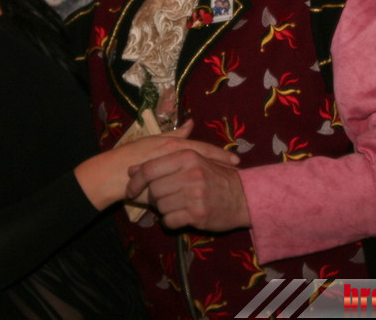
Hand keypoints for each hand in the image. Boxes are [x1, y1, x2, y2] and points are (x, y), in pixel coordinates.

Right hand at [75, 120, 238, 209]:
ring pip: (194, 173)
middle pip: (203, 160)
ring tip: (227, 184)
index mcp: (171, 144)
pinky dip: (194, 193)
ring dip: (211, 178)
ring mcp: (167, 170)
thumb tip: (190, 124)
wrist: (112, 174)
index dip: (218, 154)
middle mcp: (172, 155)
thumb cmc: (132, 157)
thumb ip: (173, 135)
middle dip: (220, 166)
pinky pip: (183, 189)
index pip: (201, 149)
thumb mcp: (153, 143)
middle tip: (238, 172)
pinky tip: (205, 197)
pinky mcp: (162, 185)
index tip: (236, 160)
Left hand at [125, 148, 250, 231]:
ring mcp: (195, 195)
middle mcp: (191, 173)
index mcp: (187, 155)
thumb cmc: (216, 177)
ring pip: (160, 206)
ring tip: (178, 205)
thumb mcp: (194, 159)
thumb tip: (131, 168)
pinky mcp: (198, 214)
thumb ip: (163, 161)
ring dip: (164, 208)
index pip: (149, 168)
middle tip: (167, 197)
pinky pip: (169, 221)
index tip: (130, 189)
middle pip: (154, 189)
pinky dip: (171, 221)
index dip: (136, 181)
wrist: (244, 198)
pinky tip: (181, 216)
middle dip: (155, 196)